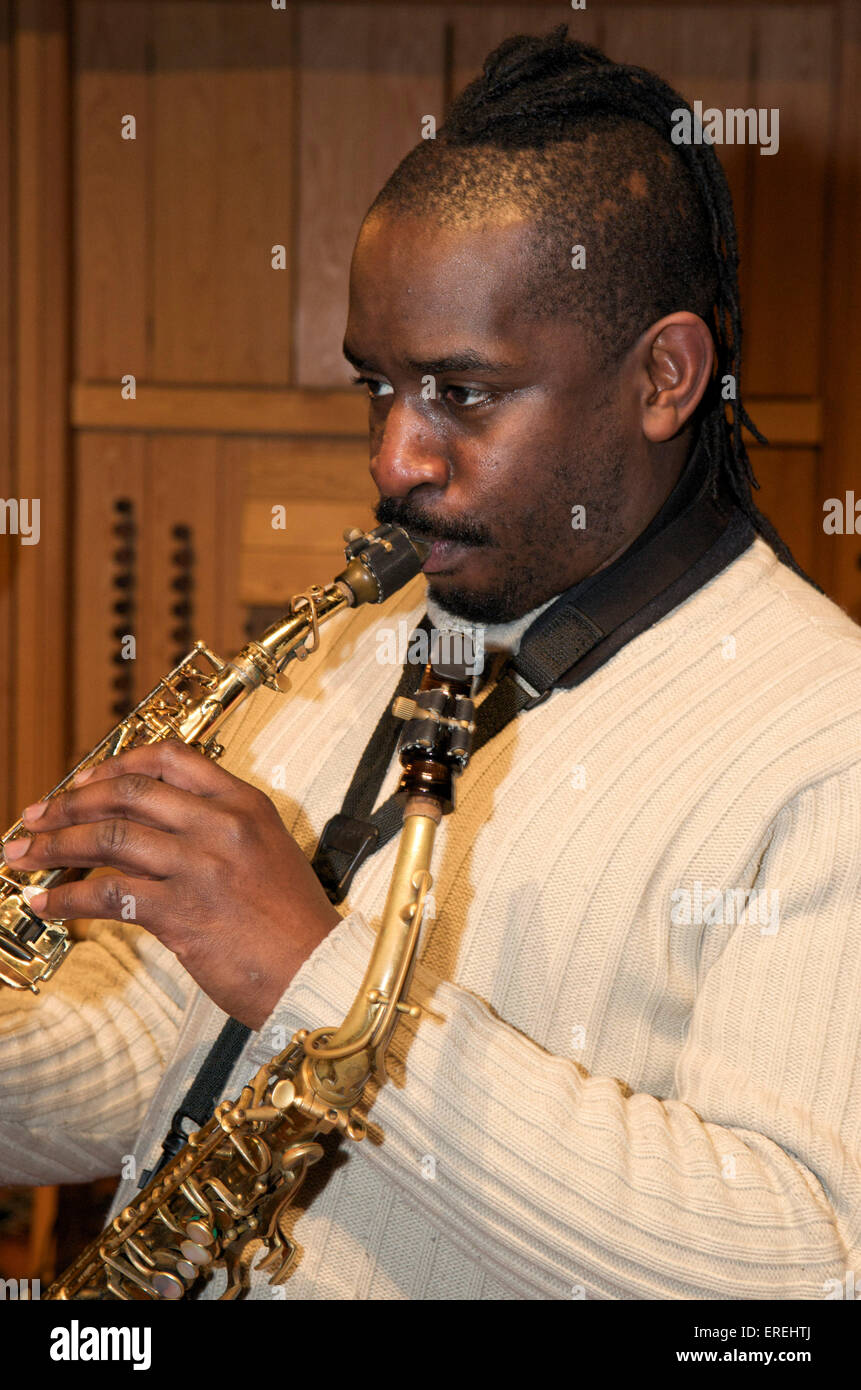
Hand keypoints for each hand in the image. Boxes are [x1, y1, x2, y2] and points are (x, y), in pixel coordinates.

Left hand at [2, 743, 340, 1027]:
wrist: (319, 974)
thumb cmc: (294, 925)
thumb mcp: (268, 853)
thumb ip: (218, 831)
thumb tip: (151, 832)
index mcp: (245, 803)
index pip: (170, 759)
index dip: (116, 763)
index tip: (85, 779)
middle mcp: (221, 825)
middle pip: (127, 792)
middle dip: (69, 803)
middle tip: (35, 817)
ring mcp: (201, 865)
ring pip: (108, 836)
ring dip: (55, 846)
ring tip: (23, 858)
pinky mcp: (182, 910)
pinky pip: (107, 892)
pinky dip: (67, 898)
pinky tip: (48, 906)